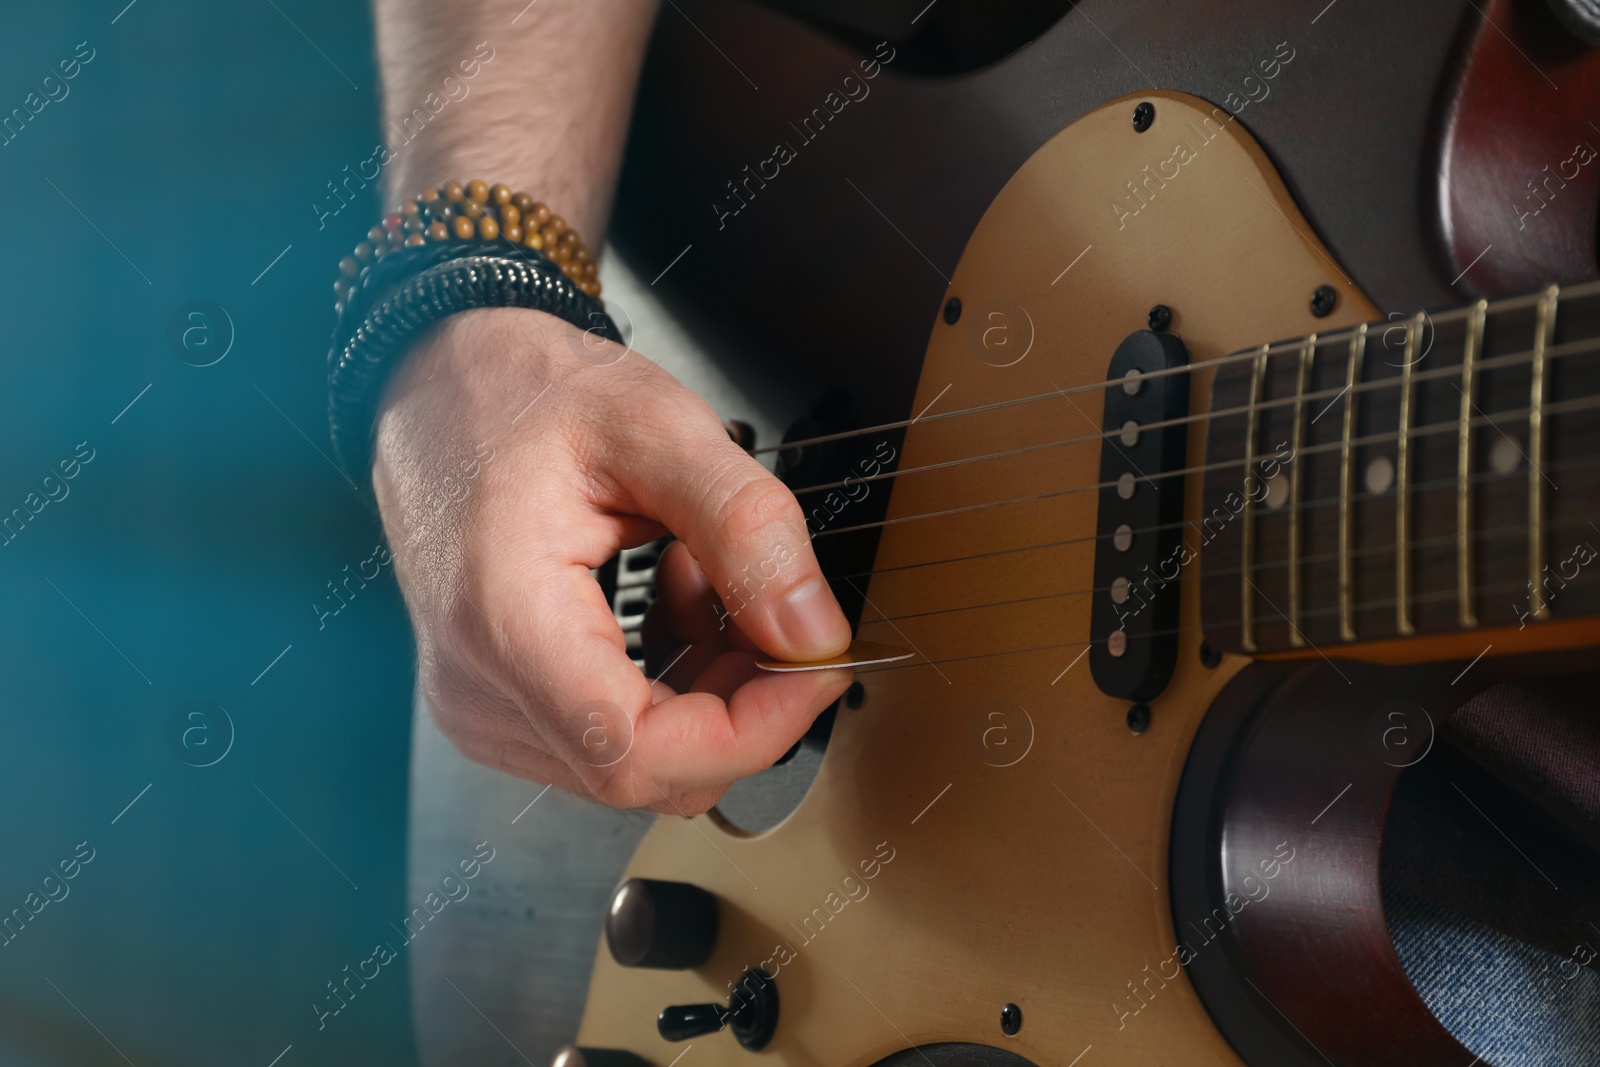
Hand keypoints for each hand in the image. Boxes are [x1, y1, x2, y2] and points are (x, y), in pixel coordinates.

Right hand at [371, 306, 854, 813]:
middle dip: (741, 704)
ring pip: (639, 761)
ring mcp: (479, 705)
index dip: (749, 733)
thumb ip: (746, 529)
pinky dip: (671, 683)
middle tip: (777, 610)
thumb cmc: (520, 393)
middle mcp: (477, 687)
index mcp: (501, 620)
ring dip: (707, 686)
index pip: (637, 754)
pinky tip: (672, 598)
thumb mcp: (656, 427)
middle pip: (646, 771)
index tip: (814, 672)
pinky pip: (611, 737)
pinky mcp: (497, 704)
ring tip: (703, 576)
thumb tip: (811, 635)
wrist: (432, 382)